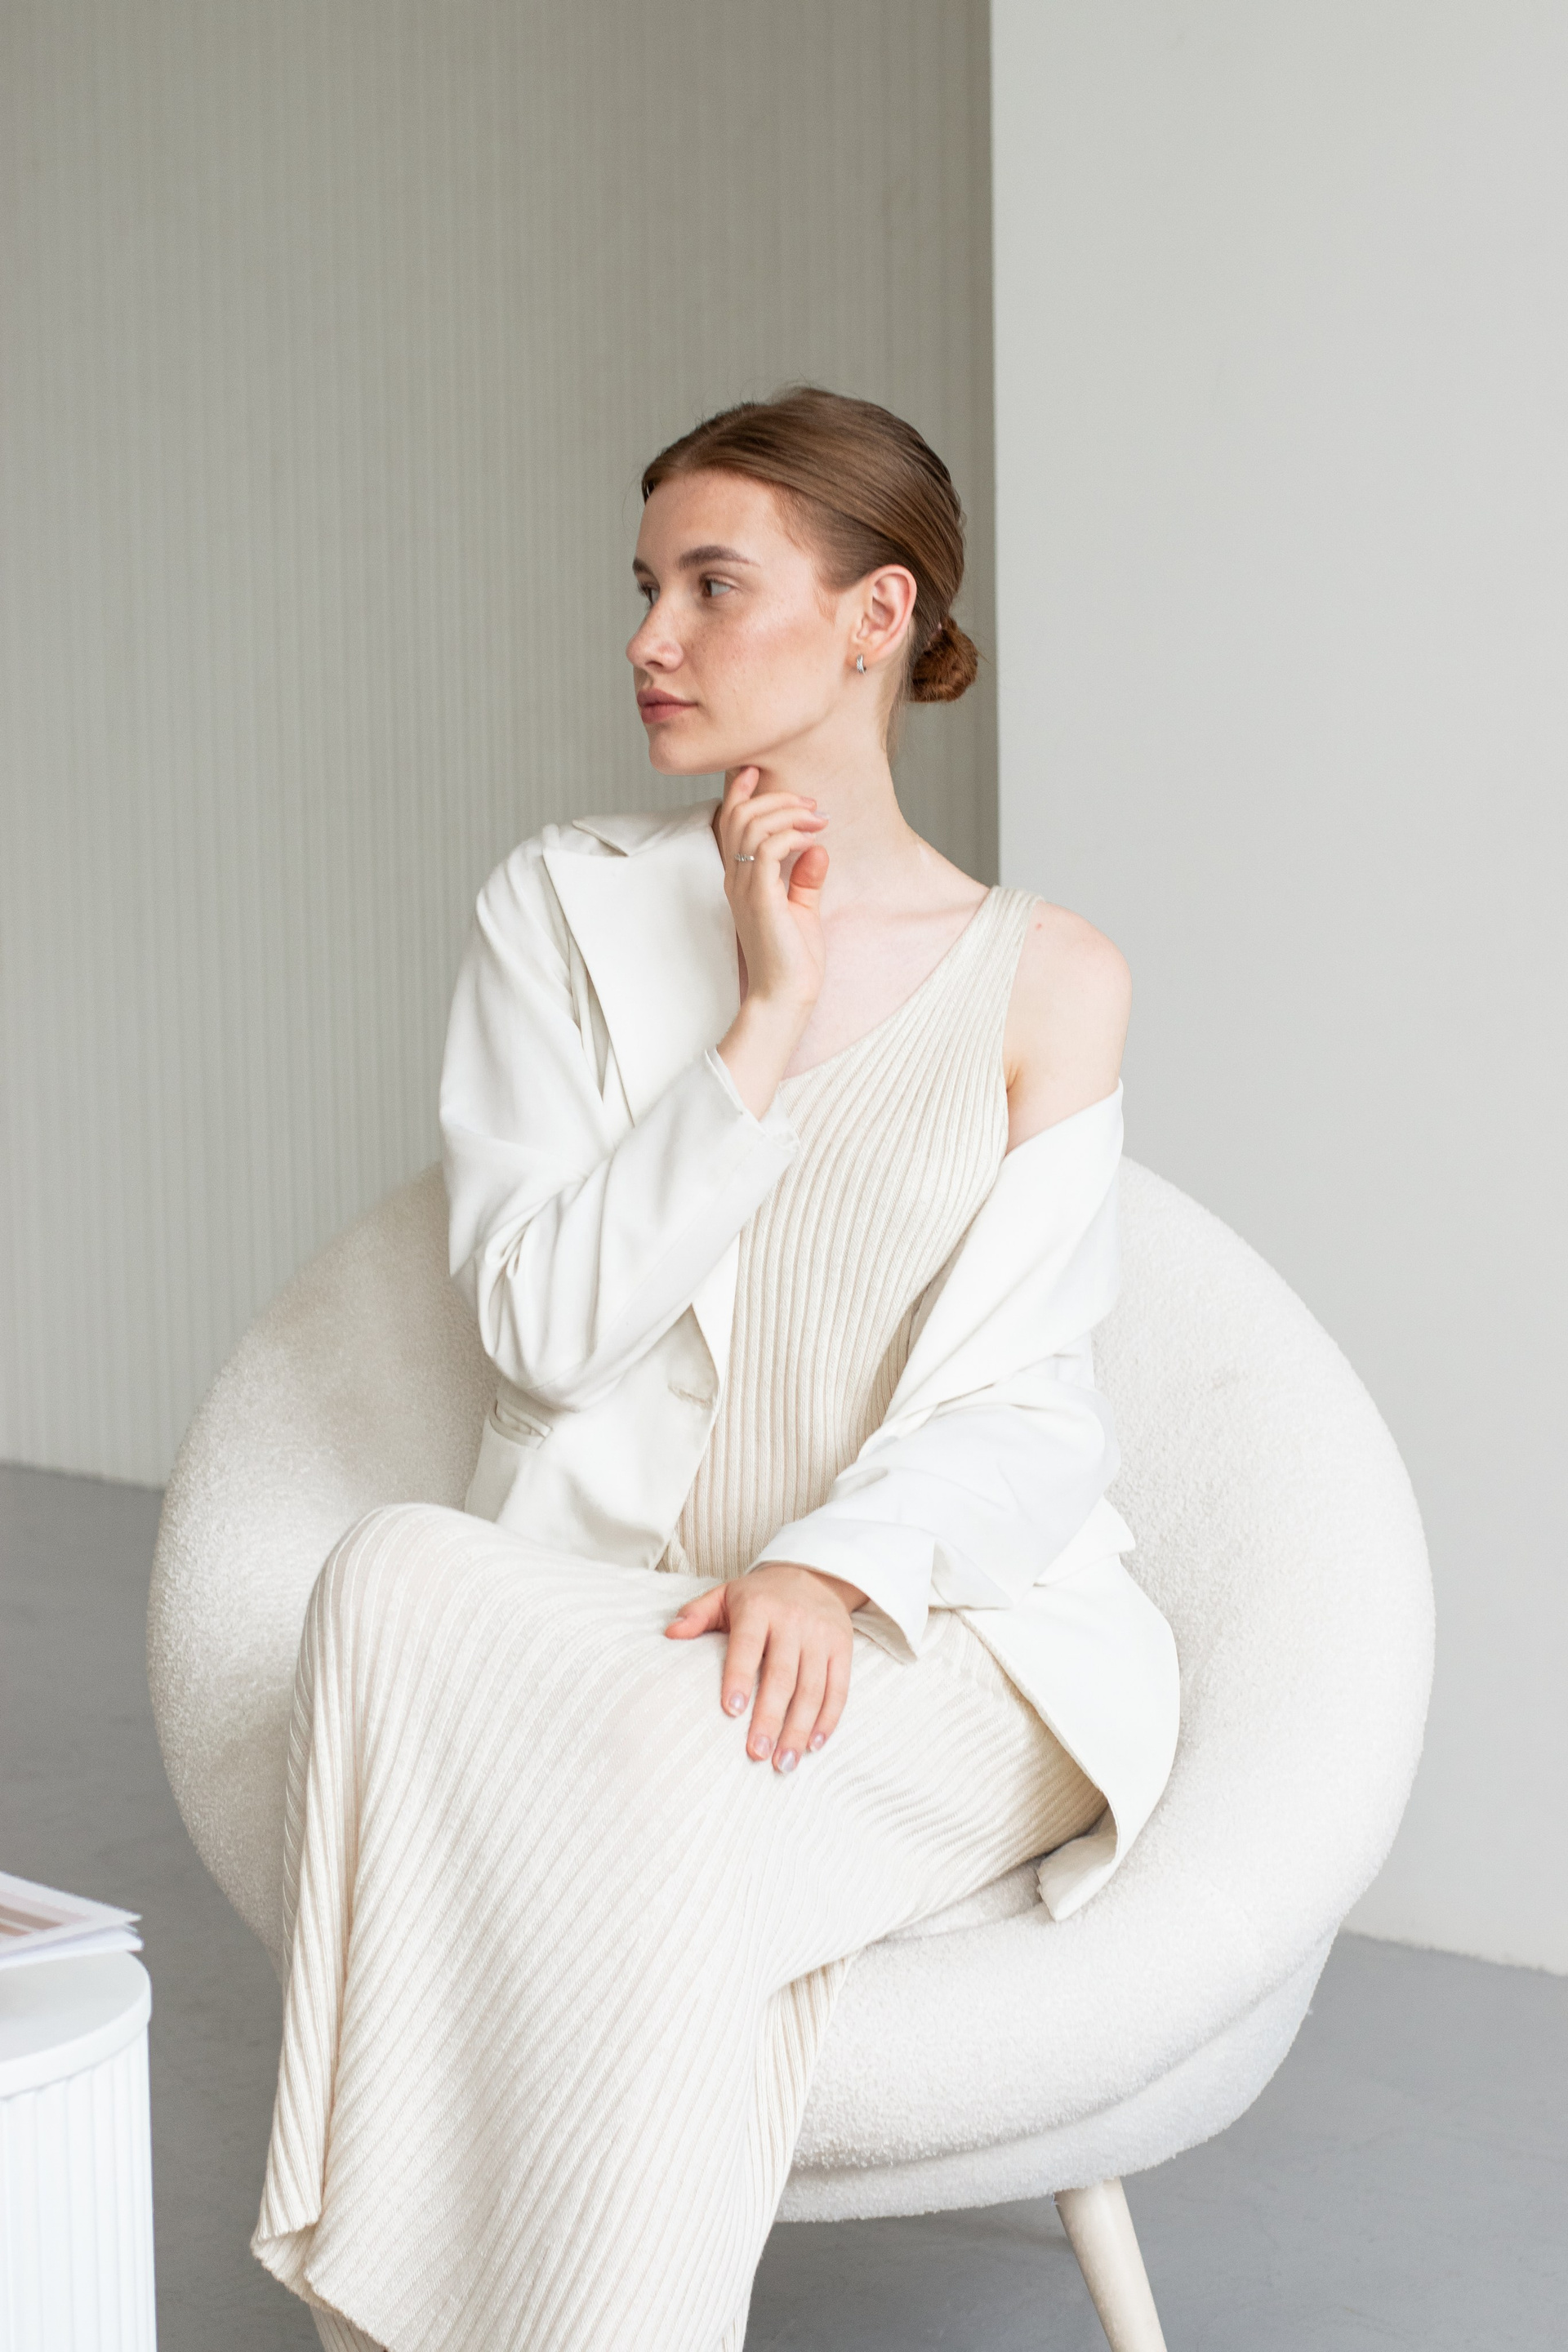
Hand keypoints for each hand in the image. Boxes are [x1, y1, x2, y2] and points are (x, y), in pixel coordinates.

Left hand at [663, 1560, 867, 1771]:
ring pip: (812, 1688)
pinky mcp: (843, 1647)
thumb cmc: (759, 1596)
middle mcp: (793, 1620)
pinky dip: (828, 1718)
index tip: (730, 1710)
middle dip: (770, 1717)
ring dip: (799, 1728)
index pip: (747, 1645)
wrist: (813, 1575)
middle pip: (782, 1675)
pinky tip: (813, 1744)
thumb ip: (697, 1614)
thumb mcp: (725, 1595)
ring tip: (784, 1762)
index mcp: (758, 1607)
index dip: (740, 1677)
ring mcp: (821, 1635)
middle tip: (756, 1753)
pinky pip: (838, 1687)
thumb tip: (670, 1634)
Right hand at [715, 766, 828, 1018]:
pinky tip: (812, 841)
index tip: (758, 770)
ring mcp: (744, 887)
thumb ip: (805, 877)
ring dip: (787, 812)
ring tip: (818, 818)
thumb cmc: (792, 960)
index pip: (730, 823)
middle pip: (739, 815)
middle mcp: (736, 879)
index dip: (740, 791)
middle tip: (812, 804)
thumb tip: (817, 847)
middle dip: (775, 797)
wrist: (786, 996)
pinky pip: (767, 848)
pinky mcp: (760, 897)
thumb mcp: (802, 909)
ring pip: (751, 825)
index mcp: (741, 879)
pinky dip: (791, 835)